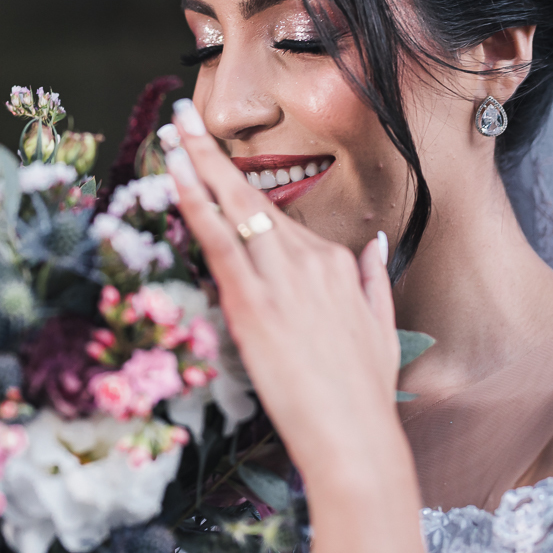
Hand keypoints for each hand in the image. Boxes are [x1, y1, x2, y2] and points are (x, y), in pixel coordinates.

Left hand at [163, 100, 433, 552]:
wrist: (354, 438)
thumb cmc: (363, 394)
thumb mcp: (380, 327)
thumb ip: (373, 279)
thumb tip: (374, 246)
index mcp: (335, 264)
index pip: (277, 219)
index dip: (239, 188)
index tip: (213, 162)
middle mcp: (307, 260)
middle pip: (251, 195)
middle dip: (212, 151)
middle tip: (182, 114)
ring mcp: (278, 279)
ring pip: (232, 207)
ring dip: (197, 163)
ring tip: (172, 129)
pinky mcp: (252, 303)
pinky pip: (218, 240)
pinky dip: (196, 203)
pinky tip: (176, 176)